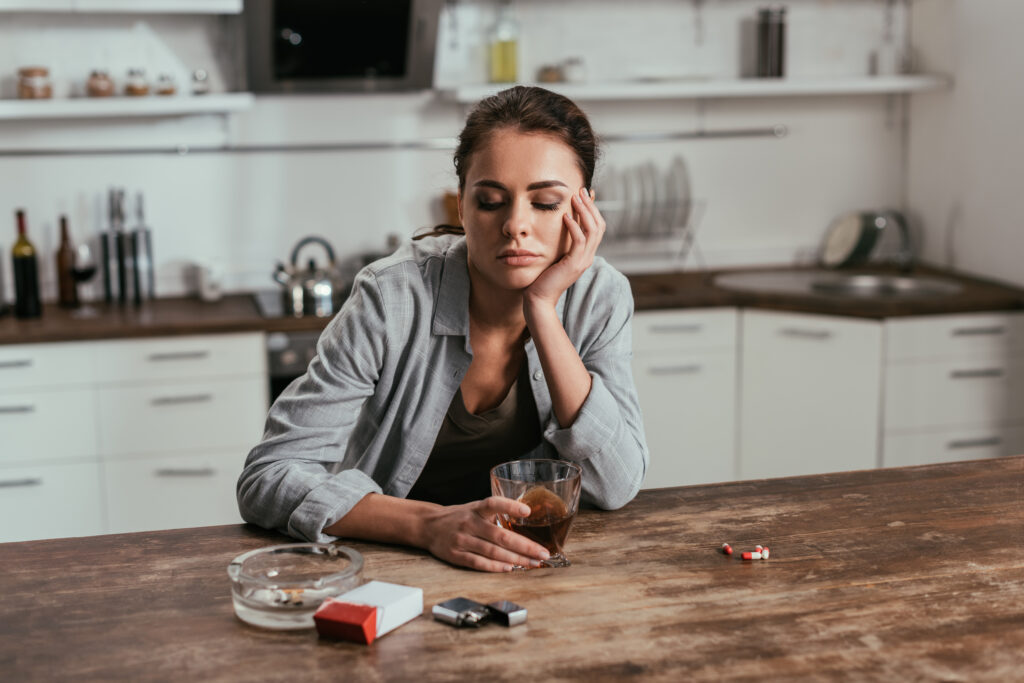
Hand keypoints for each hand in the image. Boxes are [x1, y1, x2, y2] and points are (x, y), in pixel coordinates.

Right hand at [421, 496, 550, 571]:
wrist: (429, 526)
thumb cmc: (459, 517)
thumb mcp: (475, 508)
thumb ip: (496, 514)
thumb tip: (527, 521)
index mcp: (476, 508)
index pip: (493, 504)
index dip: (510, 506)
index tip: (527, 511)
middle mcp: (469, 523)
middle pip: (500, 536)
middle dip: (525, 546)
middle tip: (543, 552)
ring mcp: (462, 540)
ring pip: (492, 552)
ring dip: (515, 559)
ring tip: (532, 563)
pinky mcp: (456, 556)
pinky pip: (479, 562)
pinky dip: (495, 567)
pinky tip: (510, 568)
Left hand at [524, 186, 605, 309]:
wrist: (539, 299)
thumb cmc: (543, 277)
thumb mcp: (556, 255)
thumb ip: (562, 243)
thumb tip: (561, 225)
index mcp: (586, 254)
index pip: (597, 227)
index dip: (594, 209)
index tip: (586, 193)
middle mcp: (588, 257)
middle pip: (599, 226)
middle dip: (591, 206)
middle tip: (581, 190)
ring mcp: (583, 261)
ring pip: (592, 231)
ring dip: (584, 212)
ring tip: (575, 198)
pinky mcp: (573, 264)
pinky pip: (579, 241)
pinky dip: (574, 226)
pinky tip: (565, 216)